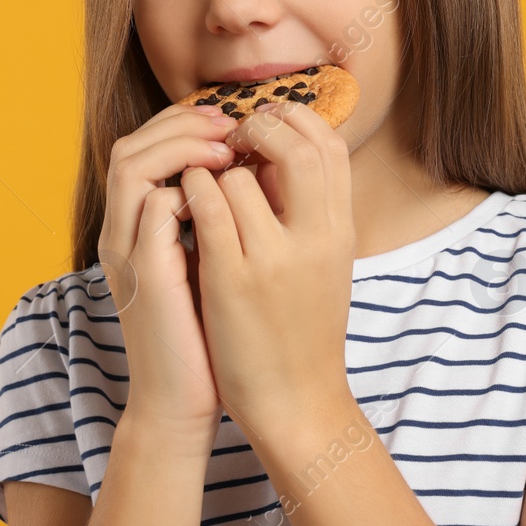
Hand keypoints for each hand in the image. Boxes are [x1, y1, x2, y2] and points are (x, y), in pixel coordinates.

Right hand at [96, 101, 238, 447]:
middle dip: (181, 122)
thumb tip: (255, 177)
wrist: (182, 403)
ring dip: (182, 144)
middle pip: (130, 145)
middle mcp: (122, 235)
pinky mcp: (145, 274)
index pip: (143, 149)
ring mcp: (127, 253)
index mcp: (136, 230)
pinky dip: (187, 187)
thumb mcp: (209, 266)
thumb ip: (215, 222)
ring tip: (228, 145)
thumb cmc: (204, 337)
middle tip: (229, 121)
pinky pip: (153, 207)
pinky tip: (226, 188)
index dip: (183, 125)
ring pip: (131, 165)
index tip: (230, 120)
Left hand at [178, 100, 357, 438]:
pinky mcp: (232, 279)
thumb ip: (310, 215)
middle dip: (259, 129)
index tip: (265, 126)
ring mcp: (274, 258)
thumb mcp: (325, 266)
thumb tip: (278, 158)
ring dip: (214, 166)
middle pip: (297, 146)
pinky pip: (206, 209)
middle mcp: (317, 238)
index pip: (330, 146)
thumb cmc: (304, 334)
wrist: (297, 403)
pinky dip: (191, 192)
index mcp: (342, 231)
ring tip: (203, 177)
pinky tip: (182, 200)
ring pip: (239, 175)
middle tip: (231, 138)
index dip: (295, 122)